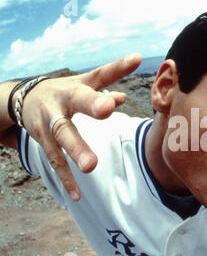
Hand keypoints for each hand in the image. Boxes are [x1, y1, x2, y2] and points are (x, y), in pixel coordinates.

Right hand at [19, 53, 141, 200]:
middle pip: (78, 99)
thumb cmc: (64, 90)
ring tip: (90, 167)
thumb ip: (110, 81)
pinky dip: (66, 179)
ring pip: (61, 137)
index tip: (135, 60)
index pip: (99, 76)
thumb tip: (127, 93)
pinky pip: (55, 162)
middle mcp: (59, 104)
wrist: (23, 98)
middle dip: (90, 109)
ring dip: (75, 151)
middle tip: (107, 110)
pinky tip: (77, 195)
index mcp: (75, 87)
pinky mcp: (42, 142)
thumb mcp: (86, 82)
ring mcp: (47, 123)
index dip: (116, 68)